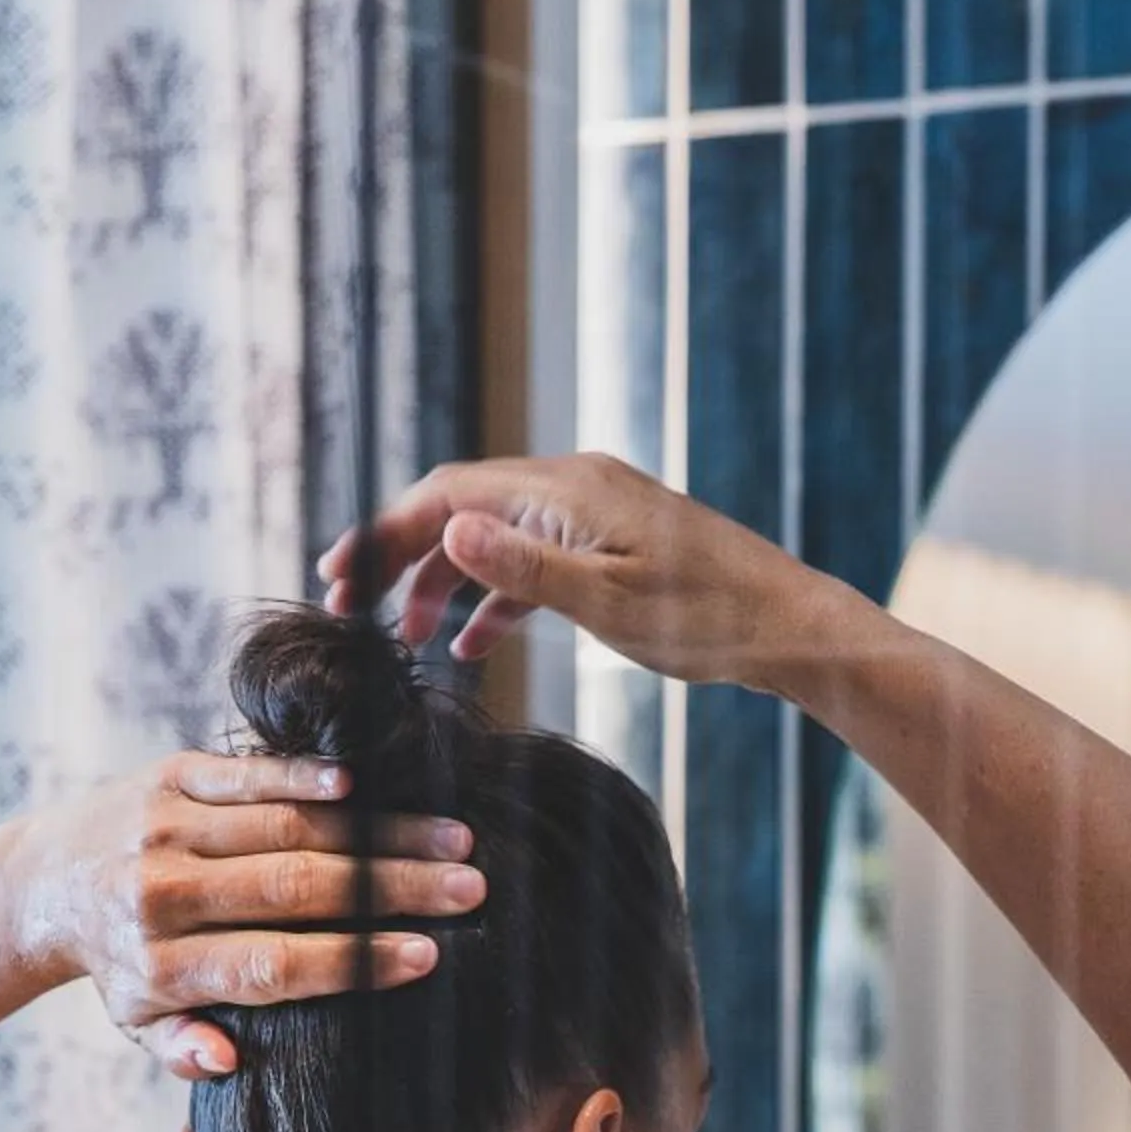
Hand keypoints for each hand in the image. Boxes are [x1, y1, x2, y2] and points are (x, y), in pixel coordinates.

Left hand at [8, 752, 484, 1078]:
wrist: (42, 882)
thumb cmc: (120, 962)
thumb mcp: (142, 1022)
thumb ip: (185, 1050)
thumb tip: (228, 1063)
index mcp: (165, 964)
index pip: (276, 963)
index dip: (355, 959)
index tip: (428, 955)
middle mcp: (163, 892)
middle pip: (298, 888)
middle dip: (394, 888)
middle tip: (469, 890)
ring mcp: (167, 827)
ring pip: (291, 827)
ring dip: (380, 833)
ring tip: (452, 840)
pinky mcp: (172, 776)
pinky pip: (252, 775)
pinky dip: (310, 776)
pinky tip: (370, 786)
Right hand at [318, 452, 832, 687]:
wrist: (791, 627)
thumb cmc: (709, 619)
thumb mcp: (609, 603)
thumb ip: (523, 570)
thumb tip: (447, 531)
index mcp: (566, 490)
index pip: (449, 495)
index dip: (386, 533)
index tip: (339, 577)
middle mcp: (574, 487)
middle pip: (461, 509)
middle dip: (402, 555)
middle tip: (352, 608)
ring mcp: (594, 514)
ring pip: (495, 538)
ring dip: (446, 583)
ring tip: (409, 639)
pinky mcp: (613, 546)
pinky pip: (535, 561)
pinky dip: (496, 597)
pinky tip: (472, 644)